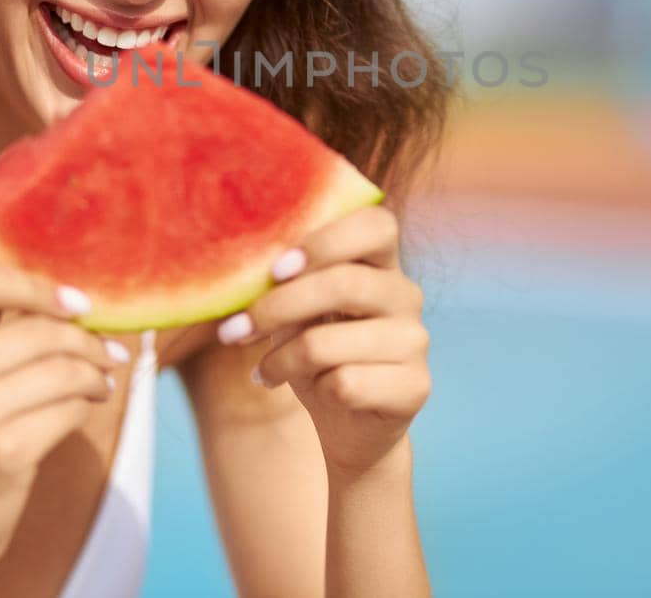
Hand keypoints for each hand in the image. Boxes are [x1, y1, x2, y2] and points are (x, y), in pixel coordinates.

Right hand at [0, 264, 129, 578]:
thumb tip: (70, 298)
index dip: (37, 285)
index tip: (76, 303)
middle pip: (37, 329)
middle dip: (85, 338)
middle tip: (108, 349)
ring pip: (61, 369)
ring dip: (96, 372)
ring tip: (102, 379)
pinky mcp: (1, 453)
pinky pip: (68, 410)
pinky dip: (85, 405)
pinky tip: (87, 406)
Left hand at [215, 205, 430, 476]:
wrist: (352, 426)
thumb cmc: (319, 355)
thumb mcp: (297, 315)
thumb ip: (286, 286)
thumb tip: (245, 274)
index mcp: (381, 263)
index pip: (375, 224)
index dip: (325, 241)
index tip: (277, 269)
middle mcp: (406, 294)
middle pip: (343, 283)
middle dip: (278, 306)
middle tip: (235, 331)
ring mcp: (416, 340)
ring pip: (330, 342)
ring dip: (282, 359)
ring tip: (265, 371)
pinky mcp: (416, 386)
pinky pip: (345, 383)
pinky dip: (313, 390)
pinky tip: (311, 394)